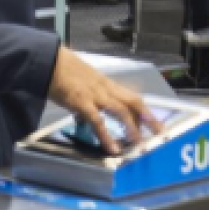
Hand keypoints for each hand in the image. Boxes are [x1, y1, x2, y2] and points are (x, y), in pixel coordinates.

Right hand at [47, 47, 161, 154]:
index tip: (152, 123)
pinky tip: (112, 149)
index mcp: (106, 83)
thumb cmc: (62, 68)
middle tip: (160, 132)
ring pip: (121, 111)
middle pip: (133, 102)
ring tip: (140, 143)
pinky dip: (107, 136)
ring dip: (132, 128)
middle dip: (148, 118)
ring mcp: (95, 95)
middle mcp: (105, 88)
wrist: (48, 60)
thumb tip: (85, 113)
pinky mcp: (82, 102)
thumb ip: (88, 97)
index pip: (130, 97)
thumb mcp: (82, 81)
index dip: (143, 111)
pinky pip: (98, 122)